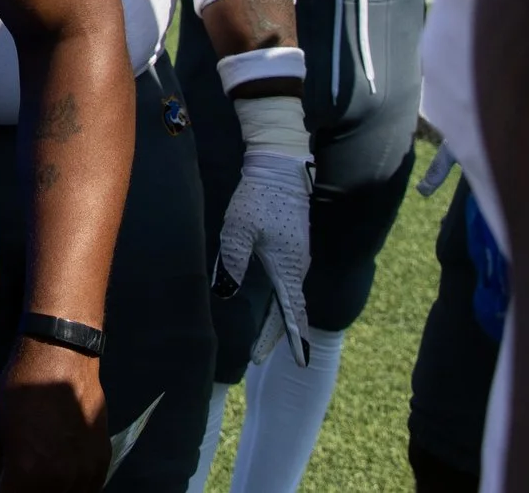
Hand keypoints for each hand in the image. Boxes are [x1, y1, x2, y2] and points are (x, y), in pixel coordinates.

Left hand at [0, 337, 109, 492]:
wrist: (62, 359)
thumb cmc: (21, 390)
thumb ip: (2, 469)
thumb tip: (4, 484)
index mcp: (27, 476)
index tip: (0, 486)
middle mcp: (59, 483)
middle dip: (25, 491)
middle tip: (19, 479)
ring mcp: (85, 475)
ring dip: (50, 491)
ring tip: (41, 476)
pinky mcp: (102, 463)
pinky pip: (88, 490)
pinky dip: (74, 488)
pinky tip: (63, 476)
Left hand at [215, 149, 313, 366]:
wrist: (278, 166)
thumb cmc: (259, 197)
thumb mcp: (239, 228)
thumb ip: (233, 260)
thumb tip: (227, 293)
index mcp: (288, 266)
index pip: (293, 312)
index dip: (295, 338)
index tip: (301, 361)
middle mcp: (297, 265)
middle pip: (290, 310)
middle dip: (277, 335)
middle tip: (259, 357)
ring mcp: (297, 256)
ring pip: (290, 296)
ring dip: (280, 319)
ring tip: (266, 339)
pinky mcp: (293, 246)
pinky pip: (289, 283)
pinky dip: (283, 302)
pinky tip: (275, 305)